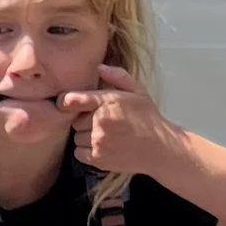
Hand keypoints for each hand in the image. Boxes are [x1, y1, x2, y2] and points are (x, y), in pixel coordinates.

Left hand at [61, 66, 180, 178]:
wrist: (160, 148)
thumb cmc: (148, 118)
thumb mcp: (137, 91)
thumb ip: (118, 76)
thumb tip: (98, 67)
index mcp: (107, 102)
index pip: (72, 100)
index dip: (66, 101)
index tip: (66, 104)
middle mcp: (100, 121)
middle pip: (75, 120)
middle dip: (85, 121)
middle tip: (102, 122)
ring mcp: (98, 141)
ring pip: (76, 137)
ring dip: (85, 137)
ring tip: (104, 135)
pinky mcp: (98, 158)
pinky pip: (79, 153)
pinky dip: (86, 151)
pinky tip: (102, 147)